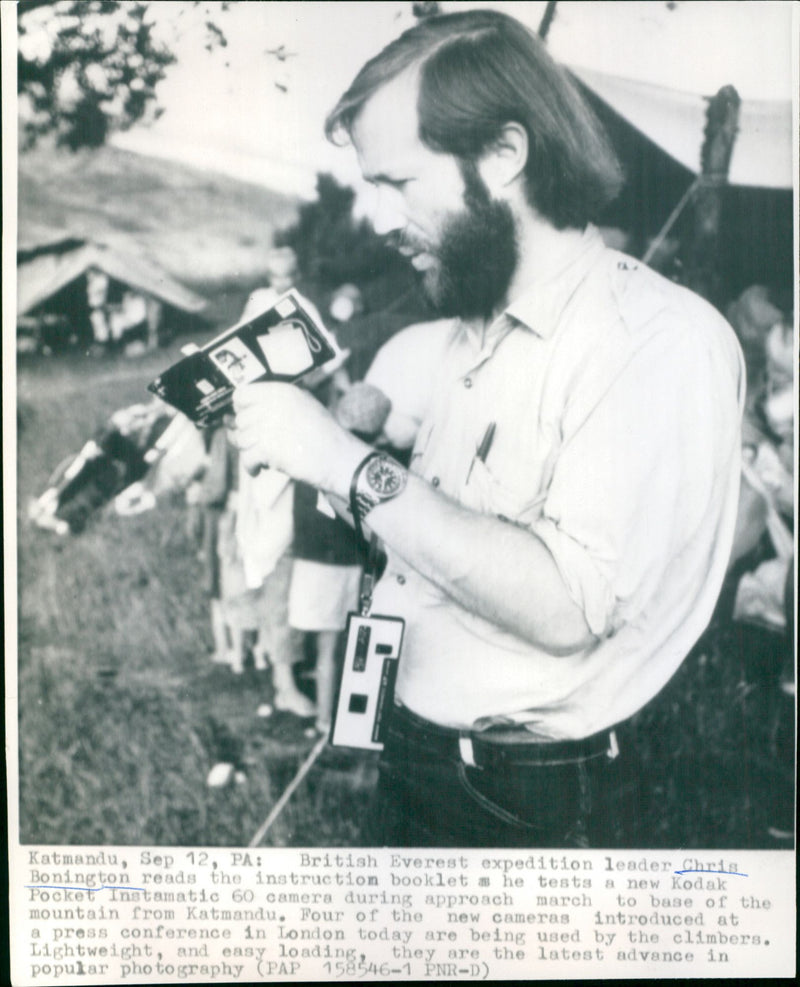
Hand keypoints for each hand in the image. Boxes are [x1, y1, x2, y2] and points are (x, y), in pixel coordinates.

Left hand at [231, 383, 367, 493]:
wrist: (339, 459)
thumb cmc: (324, 436)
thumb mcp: (304, 405)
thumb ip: (275, 403)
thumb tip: (239, 412)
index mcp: (281, 392)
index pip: (241, 394)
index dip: (241, 409)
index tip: (246, 419)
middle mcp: (273, 405)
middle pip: (239, 420)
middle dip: (246, 435)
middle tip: (258, 445)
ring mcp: (269, 426)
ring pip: (240, 440)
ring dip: (249, 452)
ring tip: (264, 458)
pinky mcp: (267, 448)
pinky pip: (246, 458)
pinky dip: (251, 467)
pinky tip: (261, 469)